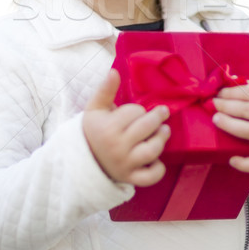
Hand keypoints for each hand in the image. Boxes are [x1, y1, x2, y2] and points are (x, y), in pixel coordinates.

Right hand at [83, 69, 170, 185]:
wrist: (85, 159)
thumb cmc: (94, 129)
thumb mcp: (95, 108)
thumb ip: (105, 89)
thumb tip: (114, 71)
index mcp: (108, 129)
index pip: (135, 113)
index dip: (138, 110)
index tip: (135, 112)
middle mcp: (117, 148)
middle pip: (147, 128)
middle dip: (157, 118)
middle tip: (162, 113)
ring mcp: (125, 165)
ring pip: (152, 150)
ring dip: (161, 139)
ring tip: (163, 131)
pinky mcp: (130, 178)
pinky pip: (151, 177)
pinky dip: (158, 169)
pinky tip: (156, 159)